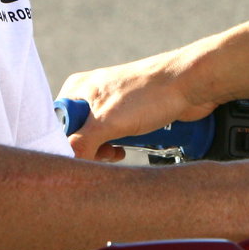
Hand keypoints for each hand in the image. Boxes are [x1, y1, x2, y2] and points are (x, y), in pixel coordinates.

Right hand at [59, 52, 216, 161]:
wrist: (192, 85)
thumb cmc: (150, 94)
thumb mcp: (108, 121)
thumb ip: (80, 143)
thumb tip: (66, 164)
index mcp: (78, 89)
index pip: (56, 125)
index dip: (66, 145)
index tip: (80, 157)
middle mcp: (92, 96)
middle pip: (75, 135)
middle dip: (87, 151)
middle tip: (103, 155)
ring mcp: (112, 106)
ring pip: (96, 139)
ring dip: (103, 152)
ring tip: (117, 153)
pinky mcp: (130, 116)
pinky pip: (114, 138)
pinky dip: (117, 148)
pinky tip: (126, 150)